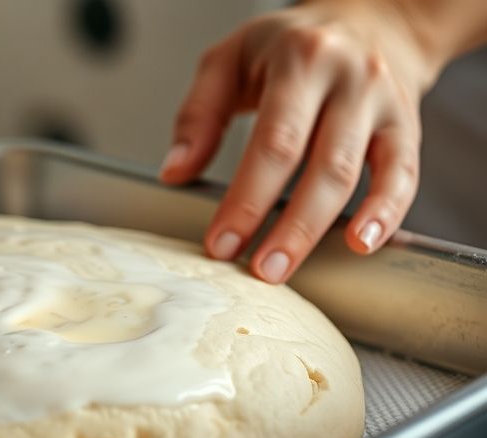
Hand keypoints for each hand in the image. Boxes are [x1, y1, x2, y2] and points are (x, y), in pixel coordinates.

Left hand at [160, 1, 435, 282]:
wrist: (368, 20)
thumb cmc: (289, 46)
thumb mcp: (229, 59)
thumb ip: (198, 114)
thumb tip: (175, 171)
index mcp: (300, 60)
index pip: (273, 141)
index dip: (247, 198)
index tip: (221, 242)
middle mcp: (349, 77)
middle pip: (319, 163)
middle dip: (287, 225)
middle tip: (258, 270)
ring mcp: (382, 101)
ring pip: (356, 173)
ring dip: (320, 228)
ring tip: (289, 266)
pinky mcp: (406, 124)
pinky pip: (404, 173)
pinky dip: (386, 212)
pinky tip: (362, 243)